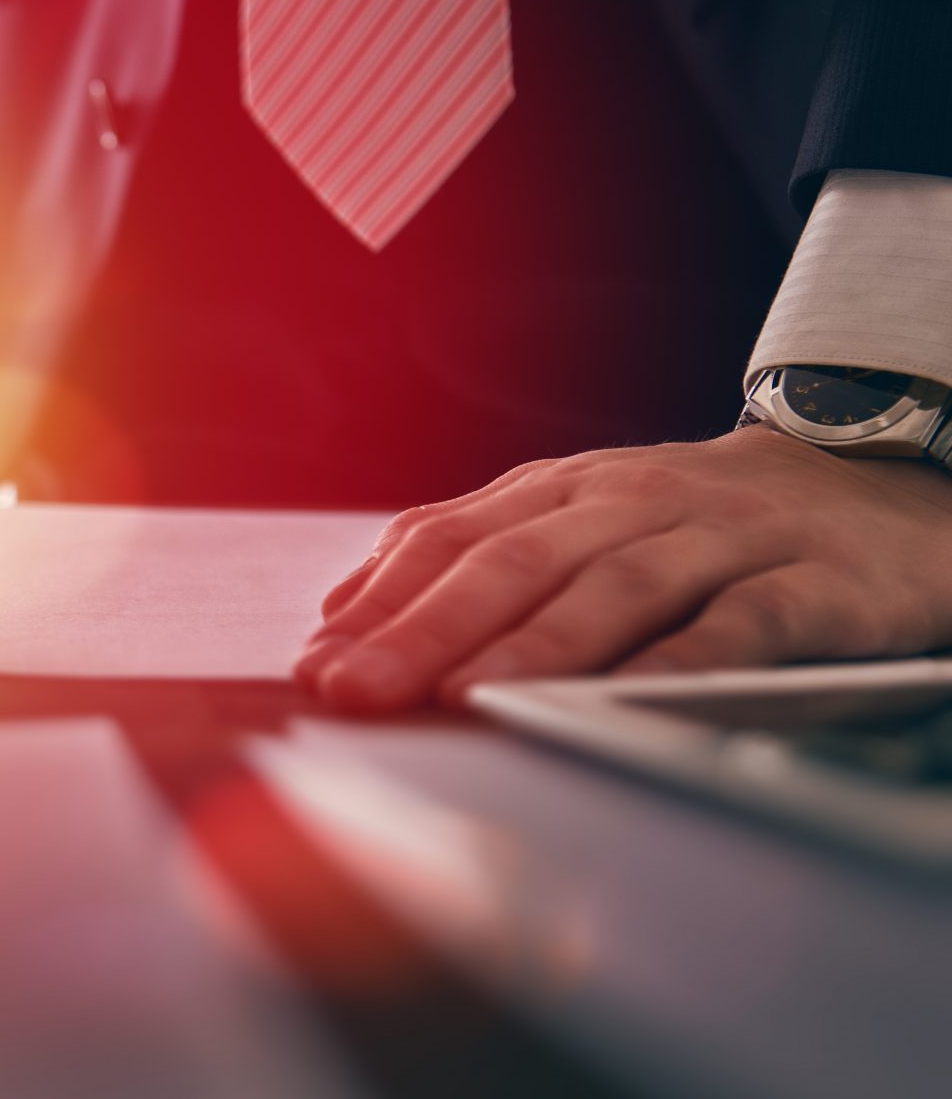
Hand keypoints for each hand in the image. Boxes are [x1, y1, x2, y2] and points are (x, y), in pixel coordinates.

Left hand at [294, 425, 951, 711]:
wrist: (874, 488)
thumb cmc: (695, 524)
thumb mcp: (577, 520)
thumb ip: (472, 555)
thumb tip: (343, 609)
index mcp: (562, 490)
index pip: (450, 538)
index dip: (378, 600)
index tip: (316, 664)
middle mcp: (631, 502)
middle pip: (513, 563)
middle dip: (424, 630)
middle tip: (358, 690)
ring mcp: (722, 537)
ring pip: (614, 586)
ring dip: (532, 645)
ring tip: (464, 694)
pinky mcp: (811, 582)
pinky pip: (737, 624)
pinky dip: (679, 662)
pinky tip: (624, 702)